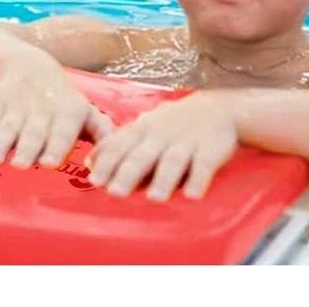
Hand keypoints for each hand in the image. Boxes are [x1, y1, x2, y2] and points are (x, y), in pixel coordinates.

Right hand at [0, 52, 114, 168]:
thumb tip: (114, 158)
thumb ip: (102, 132)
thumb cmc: (63, 101)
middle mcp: (42, 108)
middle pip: (33, 131)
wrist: (29, 67)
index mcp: (67, 112)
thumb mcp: (85, 111)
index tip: (51, 162)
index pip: (63, 131)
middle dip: (27, 147)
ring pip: (8, 125)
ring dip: (0, 141)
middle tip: (21, 164)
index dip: (57, 146)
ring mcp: (17, 104)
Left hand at [86, 91, 238, 200]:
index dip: (107, 161)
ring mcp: (186, 142)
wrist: (219, 109)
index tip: (94, 179)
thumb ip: (118, 144)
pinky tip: (192, 195)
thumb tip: (89, 163)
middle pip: (143, 155)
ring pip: (172, 161)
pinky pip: (203, 166)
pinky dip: (198, 180)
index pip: (120, 145)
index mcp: (142, 130)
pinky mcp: (210, 150)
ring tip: (155, 198)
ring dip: (163, 179)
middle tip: (115, 192)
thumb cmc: (172, 124)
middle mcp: (161, 135)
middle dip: (128, 173)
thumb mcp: (144, 127)